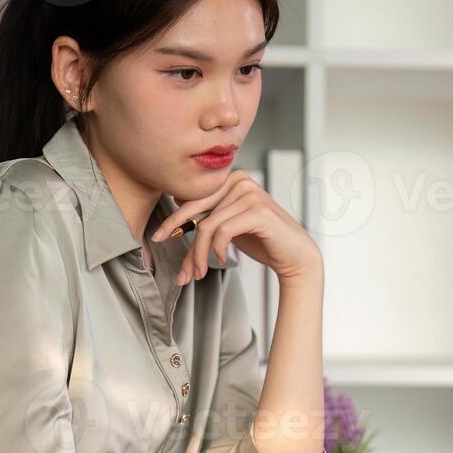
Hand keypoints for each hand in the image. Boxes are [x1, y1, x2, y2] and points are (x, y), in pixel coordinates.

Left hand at [151, 170, 319, 284]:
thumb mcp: (228, 224)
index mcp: (230, 179)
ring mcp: (250, 193)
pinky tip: (222, 260)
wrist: (294, 255)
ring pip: (208, 226)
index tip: (158, 238)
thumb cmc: (261, 240)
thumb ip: (207, 213)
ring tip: (200, 273)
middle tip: (175, 265)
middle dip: (181, 240)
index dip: (173, 220)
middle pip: (196, 211)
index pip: (192, 199)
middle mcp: (240, 180)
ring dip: (200, 255)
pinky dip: (218, 250)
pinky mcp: (258, 210)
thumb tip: (175, 203)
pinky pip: (223, 231)